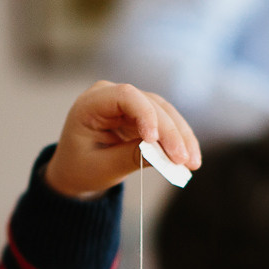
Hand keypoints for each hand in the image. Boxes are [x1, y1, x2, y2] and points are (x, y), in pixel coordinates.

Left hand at [44, 80, 200, 199]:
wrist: (76, 172)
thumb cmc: (80, 169)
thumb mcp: (101, 167)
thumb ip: (128, 157)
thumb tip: (161, 154)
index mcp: (91, 104)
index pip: (125, 96)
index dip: (145, 114)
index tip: (154, 140)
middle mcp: (112, 96)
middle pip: (151, 104)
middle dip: (170, 133)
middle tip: (183, 160)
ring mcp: (130, 105)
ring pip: (165, 112)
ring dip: (181, 137)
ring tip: (192, 163)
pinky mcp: (144, 117)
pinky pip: (167, 124)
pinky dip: (179, 141)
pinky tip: (190, 159)